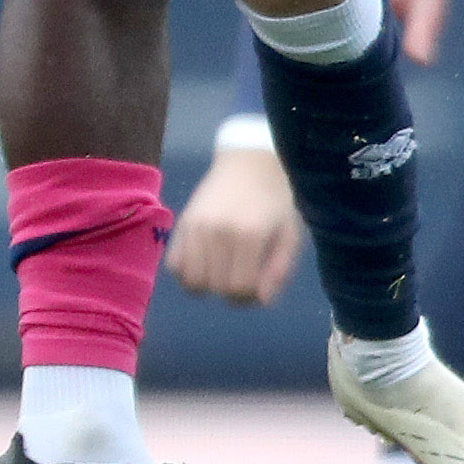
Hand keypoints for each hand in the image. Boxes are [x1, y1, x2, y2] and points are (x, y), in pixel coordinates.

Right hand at [165, 143, 304, 305]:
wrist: (248, 163)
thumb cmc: (275, 199)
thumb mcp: (289, 233)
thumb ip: (279, 270)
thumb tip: (261, 300)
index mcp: (250, 234)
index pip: (240, 289)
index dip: (250, 297)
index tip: (258, 287)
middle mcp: (218, 232)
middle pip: (217, 288)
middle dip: (232, 292)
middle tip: (243, 278)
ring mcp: (196, 227)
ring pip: (193, 281)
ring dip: (209, 286)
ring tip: (223, 273)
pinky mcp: (182, 224)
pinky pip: (174, 265)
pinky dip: (187, 274)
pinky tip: (203, 266)